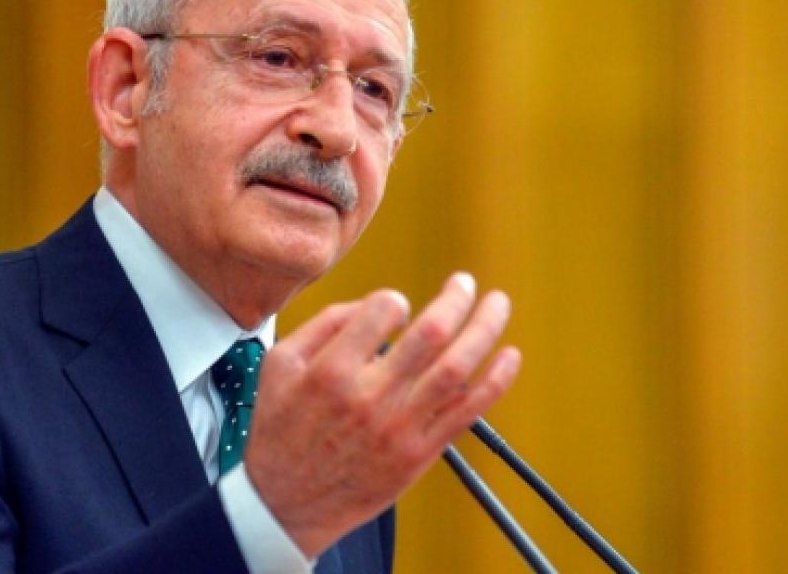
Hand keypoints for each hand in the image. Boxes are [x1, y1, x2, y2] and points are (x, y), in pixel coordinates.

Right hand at [242, 272, 520, 556]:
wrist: (285, 504)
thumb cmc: (281, 431)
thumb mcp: (278, 366)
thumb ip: (324, 324)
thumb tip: (373, 305)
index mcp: (332, 370)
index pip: (384, 309)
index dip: (395, 301)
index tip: (394, 309)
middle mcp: (370, 396)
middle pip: (432, 333)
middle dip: (456, 298)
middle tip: (465, 283)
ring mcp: (399, 427)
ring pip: (457, 368)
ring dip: (484, 329)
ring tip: (498, 304)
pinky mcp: (419, 454)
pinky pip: (467, 412)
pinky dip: (495, 381)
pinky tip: (509, 356)